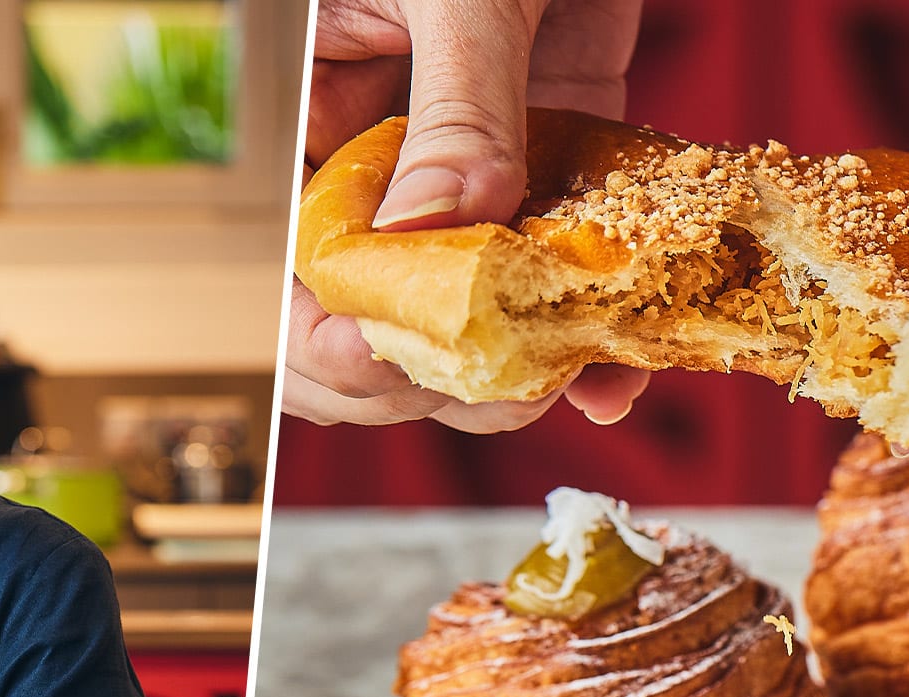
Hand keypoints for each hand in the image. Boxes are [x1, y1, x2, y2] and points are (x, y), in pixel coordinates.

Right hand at [286, 0, 650, 430]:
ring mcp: (463, 176)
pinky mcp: (550, 165)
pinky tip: (623, 364)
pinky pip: (555, 273)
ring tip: (576, 376)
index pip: (286, 269)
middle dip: (424, 376)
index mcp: (308, 120)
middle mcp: (376, 166)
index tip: (392, 357)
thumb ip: (456, 104)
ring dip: (517, 374)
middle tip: (502, 379)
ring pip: (465, 322)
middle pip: (367, 326)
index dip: (321, 338)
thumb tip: (448, 233)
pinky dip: (590, 330)